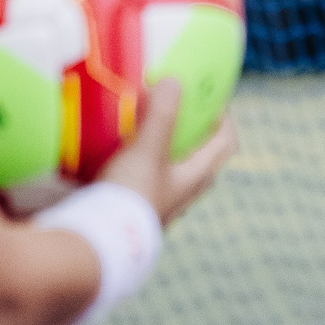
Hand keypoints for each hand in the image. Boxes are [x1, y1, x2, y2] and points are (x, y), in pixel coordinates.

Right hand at [98, 79, 236, 225]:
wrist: (99, 242)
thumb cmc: (131, 194)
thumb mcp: (148, 150)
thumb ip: (161, 115)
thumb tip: (173, 82)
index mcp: (196, 176)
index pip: (225, 144)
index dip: (225, 120)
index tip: (212, 100)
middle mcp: (183, 193)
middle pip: (200, 158)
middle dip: (194, 133)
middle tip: (178, 111)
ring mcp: (160, 205)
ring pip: (171, 171)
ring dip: (163, 150)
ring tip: (143, 129)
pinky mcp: (136, 212)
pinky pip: (145, 183)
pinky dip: (137, 165)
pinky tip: (116, 155)